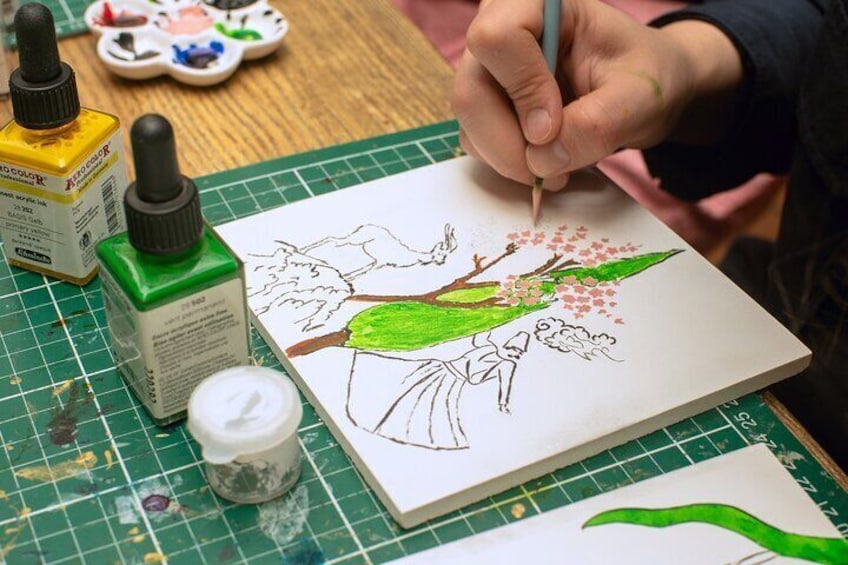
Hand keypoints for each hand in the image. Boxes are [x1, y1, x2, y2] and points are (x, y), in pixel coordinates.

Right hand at [452, 0, 742, 189]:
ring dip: (510, 158)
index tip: (554, 126)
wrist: (641, 91)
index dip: (524, 89)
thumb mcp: (638, 98)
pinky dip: (507, 162)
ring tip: (558, 167)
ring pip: (470, 121)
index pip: (497, 38)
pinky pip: (476, 139)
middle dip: (510, 143)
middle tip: (553, 169)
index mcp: (540, 3)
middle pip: (472, 91)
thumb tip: (542, 160)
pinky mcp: (486, 101)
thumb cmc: (645, 77)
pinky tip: (544, 162)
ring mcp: (487, 67)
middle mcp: (501, 26)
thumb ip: (596, 124)